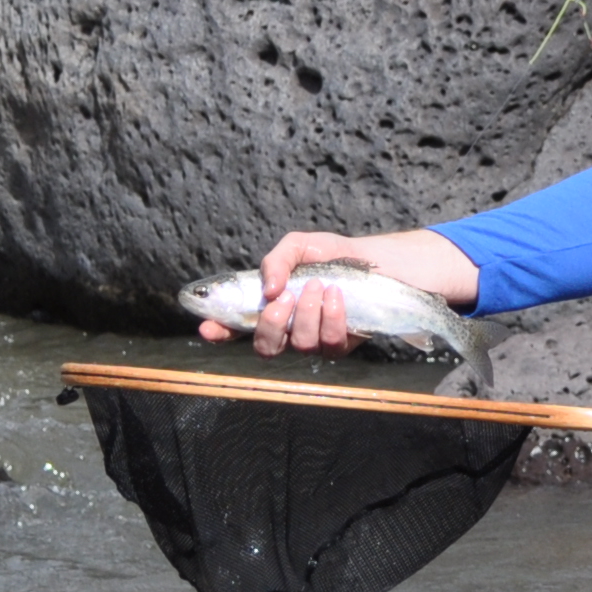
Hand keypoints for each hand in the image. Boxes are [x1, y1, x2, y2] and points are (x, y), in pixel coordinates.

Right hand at [198, 228, 482, 354]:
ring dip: (306, 315)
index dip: (217, 329)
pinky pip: (328, 344)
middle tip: (284, 300)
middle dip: (270, 325)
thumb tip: (267, 289)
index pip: (235, 325)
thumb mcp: (303, 244)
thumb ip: (277, 259)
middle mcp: (288, 328)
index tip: (207, 327)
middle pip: (263, 346)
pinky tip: (337, 297)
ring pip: (297, 345)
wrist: (383, 265)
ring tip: (320, 287)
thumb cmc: (337, 255)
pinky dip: (330, 318)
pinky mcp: (341, 346)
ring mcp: (314, 339)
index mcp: (270, 304)